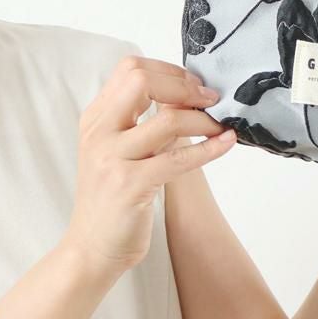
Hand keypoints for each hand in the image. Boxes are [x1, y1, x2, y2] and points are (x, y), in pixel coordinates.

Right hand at [64, 55, 235, 272]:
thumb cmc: (110, 200)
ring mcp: (111, 158)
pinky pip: (178, 158)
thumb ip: (138, 123)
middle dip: (184, 85)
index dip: (168, 70)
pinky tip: (226, 143)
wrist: (91, 249)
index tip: (193, 84)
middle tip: (210, 99)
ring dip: (203, 119)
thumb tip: (183, 96)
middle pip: (141, 81)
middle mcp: (98, 132)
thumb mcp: (115, 151)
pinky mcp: (130, 185)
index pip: (129, 69)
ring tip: (220, 125)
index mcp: (94, 119)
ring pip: (167, 120)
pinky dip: (209, 148)